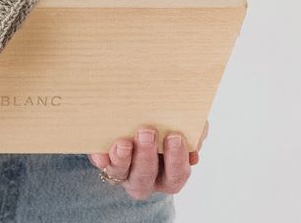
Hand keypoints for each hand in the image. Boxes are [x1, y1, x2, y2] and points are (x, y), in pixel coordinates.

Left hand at [89, 122, 207, 199]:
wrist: (129, 123)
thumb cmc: (161, 124)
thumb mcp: (177, 124)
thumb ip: (191, 126)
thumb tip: (199, 125)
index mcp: (169, 171)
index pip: (177, 174)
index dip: (177, 159)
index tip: (176, 137)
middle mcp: (146, 178)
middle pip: (148, 175)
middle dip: (148, 155)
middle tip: (148, 131)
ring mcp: (123, 173)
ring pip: (123, 173)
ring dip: (124, 158)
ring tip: (124, 142)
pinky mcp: (103, 163)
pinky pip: (101, 165)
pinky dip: (101, 159)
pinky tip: (100, 153)